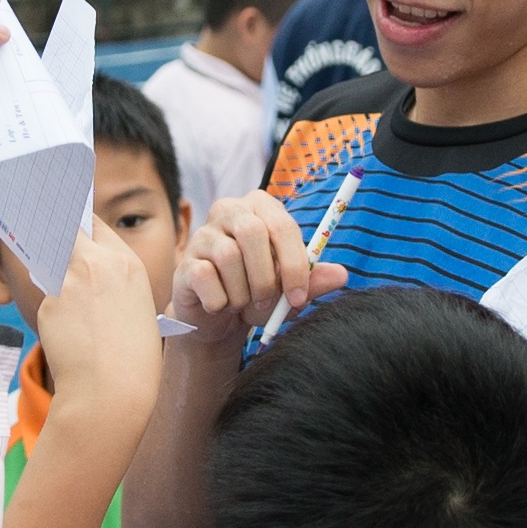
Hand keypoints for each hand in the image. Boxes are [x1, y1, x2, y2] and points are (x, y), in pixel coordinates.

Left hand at [37, 230, 162, 435]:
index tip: (71, 232)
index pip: (96, 225)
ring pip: (51, 261)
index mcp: (127, 264)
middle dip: (58, 233)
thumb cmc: (134, 359)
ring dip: (53, 269)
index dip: (82, 229)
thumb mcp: (137, 308)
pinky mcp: (48, 303)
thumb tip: (86, 272)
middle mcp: (97, 264)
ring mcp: (70, 282)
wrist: (112, 391)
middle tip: (48, 238)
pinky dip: (54, 311)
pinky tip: (68, 333)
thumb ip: (113, 281)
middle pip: (67, 230)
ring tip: (67, 296)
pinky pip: (47, 298)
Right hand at [169, 190, 348, 343]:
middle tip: (266, 303)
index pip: (282, 225)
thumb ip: (313, 281)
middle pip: (253, 232)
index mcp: (261, 207)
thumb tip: (341, 275)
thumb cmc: (257, 295)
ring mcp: (203, 233)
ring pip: (228, 257)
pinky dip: (219, 301)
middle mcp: (229, 210)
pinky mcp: (185, 260)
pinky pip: (206, 278)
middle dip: (265, 277)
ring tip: (242, 304)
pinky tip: (220, 305)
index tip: (298, 297)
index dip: (294, 264)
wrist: (218, 319)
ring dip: (242, 293)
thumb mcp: (288, 291)